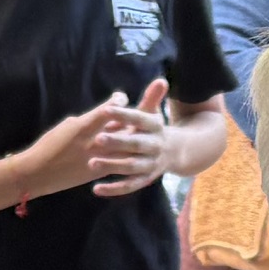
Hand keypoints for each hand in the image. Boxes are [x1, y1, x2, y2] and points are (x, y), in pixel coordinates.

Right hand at [16, 92, 143, 201]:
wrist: (39, 172)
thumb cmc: (50, 145)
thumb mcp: (68, 126)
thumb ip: (89, 119)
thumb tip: (106, 111)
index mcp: (84, 126)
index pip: (108, 110)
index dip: (118, 101)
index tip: (121, 97)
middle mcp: (93, 141)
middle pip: (122, 126)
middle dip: (134, 116)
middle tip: (140, 109)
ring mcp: (98, 158)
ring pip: (124, 144)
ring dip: (134, 135)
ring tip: (138, 128)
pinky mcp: (98, 171)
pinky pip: (119, 161)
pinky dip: (127, 153)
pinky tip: (130, 149)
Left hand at [87, 78, 179, 196]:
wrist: (176, 153)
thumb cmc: (154, 130)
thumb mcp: (154, 114)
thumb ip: (152, 99)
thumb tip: (161, 80)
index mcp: (156, 127)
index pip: (140, 119)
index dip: (124, 114)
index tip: (106, 109)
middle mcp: (156, 146)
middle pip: (136, 144)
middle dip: (117, 141)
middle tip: (97, 139)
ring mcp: (151, 165)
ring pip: (131, 166)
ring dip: (112, 165)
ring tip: (91, 163)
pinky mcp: (145, 180)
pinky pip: (129, 186)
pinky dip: (114, 189)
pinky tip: (96, 189)